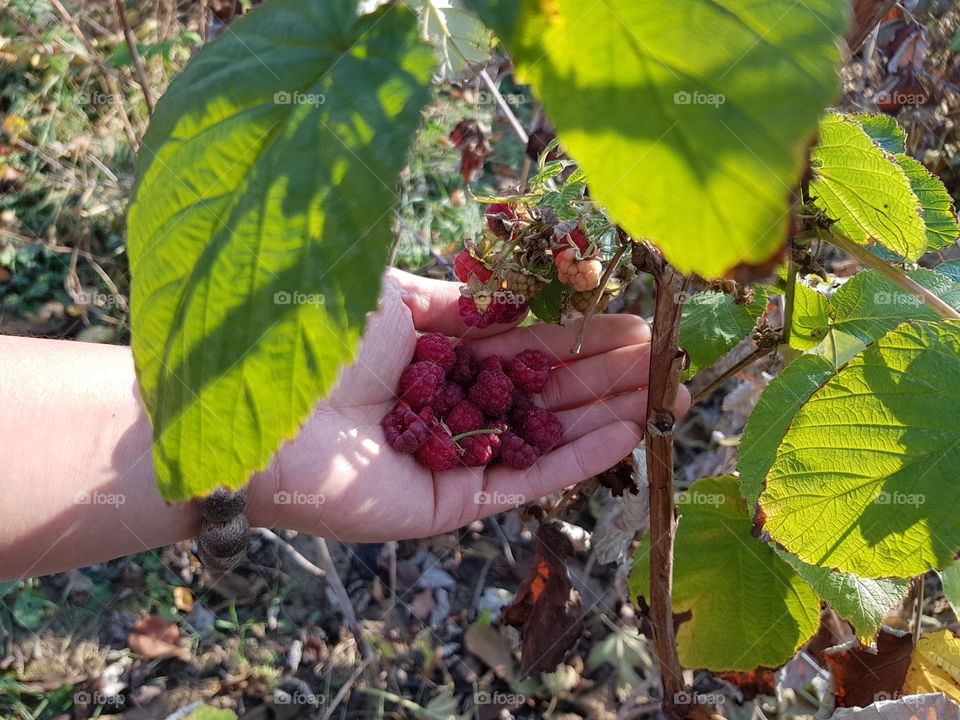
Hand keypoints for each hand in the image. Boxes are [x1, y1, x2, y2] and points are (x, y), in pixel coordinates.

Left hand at [249, 268, 689, 541]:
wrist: (260, 411)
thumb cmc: (316, 341)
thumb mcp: (394, 298)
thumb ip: (456, 299)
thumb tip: (513, 292)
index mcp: (438, 356)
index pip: (525, 347)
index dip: (579, 337)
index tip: (633, 325)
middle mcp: (453, 407)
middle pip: (546, 391)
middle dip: (608, 375)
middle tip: (669, 360)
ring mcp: (456, 457)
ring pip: (546, 434)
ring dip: (607, 414)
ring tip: (666, 394)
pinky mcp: (452, 502)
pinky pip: (526, 479)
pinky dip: (577, 458)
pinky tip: (627, 433)